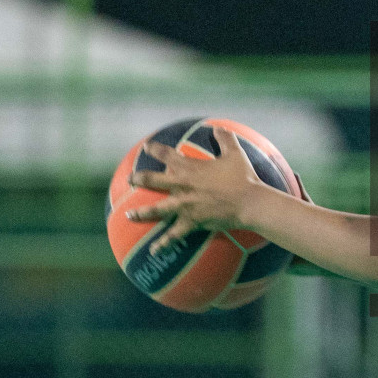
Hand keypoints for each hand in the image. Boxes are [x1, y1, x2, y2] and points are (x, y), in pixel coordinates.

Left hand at [126, 125, 270, 254]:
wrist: (249, 202)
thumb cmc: (243, 177)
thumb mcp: (235, 153)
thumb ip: (225, 138)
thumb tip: (218, 127)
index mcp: (189, 167)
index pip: (166, 155)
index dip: (154, 150)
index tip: (147, 147)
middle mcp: (181, 185)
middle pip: (152, 181)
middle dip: (139, 179)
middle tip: (130, 179)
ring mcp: (184, 205)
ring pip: (156, 210)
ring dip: (141, 212)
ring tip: (129, 215)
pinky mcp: (191, 222)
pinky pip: (173, 235)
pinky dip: (163, 244)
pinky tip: (153, 251)